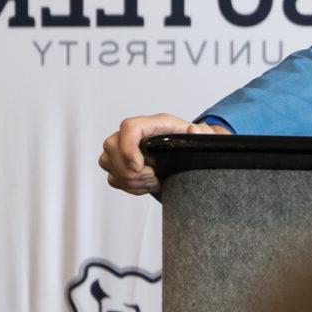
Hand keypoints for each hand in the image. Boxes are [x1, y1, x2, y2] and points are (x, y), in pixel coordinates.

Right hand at [98, 115, 226, 195]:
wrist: (189, 154)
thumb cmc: (192, 144)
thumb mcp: (204, 137)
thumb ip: (204, 134)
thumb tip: (194, 131)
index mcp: (154, 125)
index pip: (129, 127)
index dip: (127, 147)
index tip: (139, 166)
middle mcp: (134, 134)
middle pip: (110, 146)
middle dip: (129, 170)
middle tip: (153, 176)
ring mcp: (123, 148)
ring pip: (107, 163)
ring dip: (130, 180)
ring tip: (153, 181)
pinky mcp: (121, 164)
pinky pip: (113, 178)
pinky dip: (129, 187)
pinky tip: (147, 185)